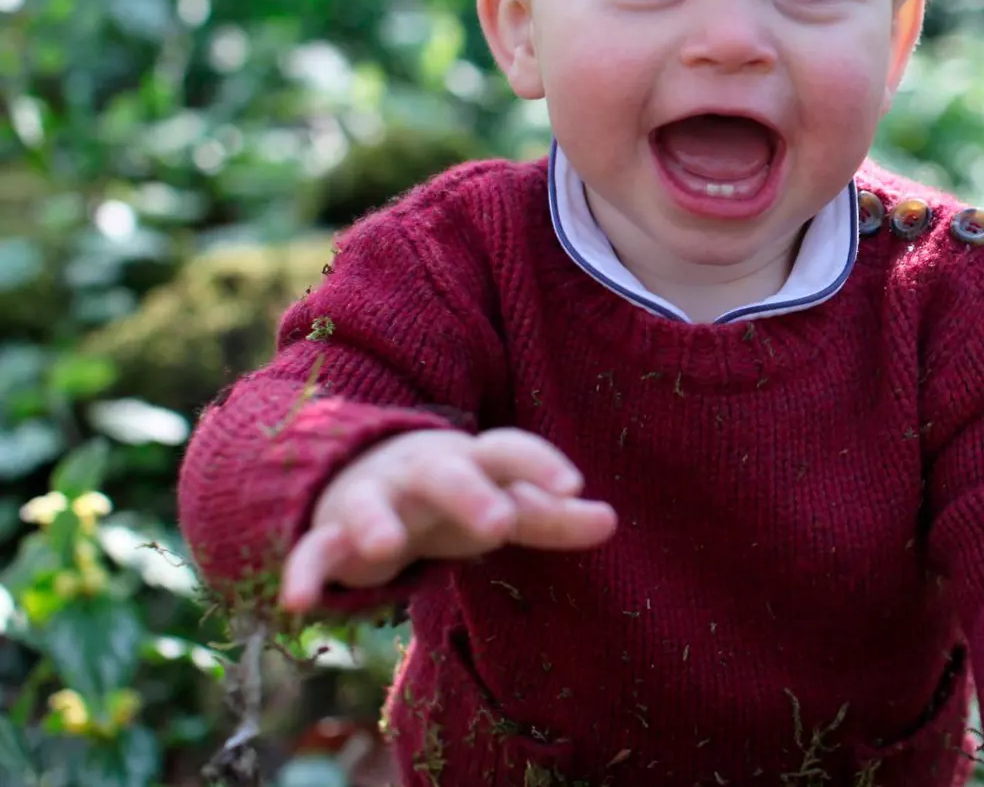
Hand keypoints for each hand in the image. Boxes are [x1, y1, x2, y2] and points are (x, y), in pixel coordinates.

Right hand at [279, 427, 616, 611]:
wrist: (357, 476)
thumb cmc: (449, 498)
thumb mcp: (499, 502)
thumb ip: (551, 516)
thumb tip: (612, 521)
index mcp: (470, 461)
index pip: (508, 451)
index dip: (540, 464)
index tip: (574, 486)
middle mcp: (421, 473)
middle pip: (446, 473)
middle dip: (469, 493)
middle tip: (499, 523)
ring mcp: (371, 500)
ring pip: (370, 505)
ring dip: (376, 523)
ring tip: (387, 548)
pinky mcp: (328, 534)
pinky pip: (313, 551)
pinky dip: (304, 574)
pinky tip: (298, 604)